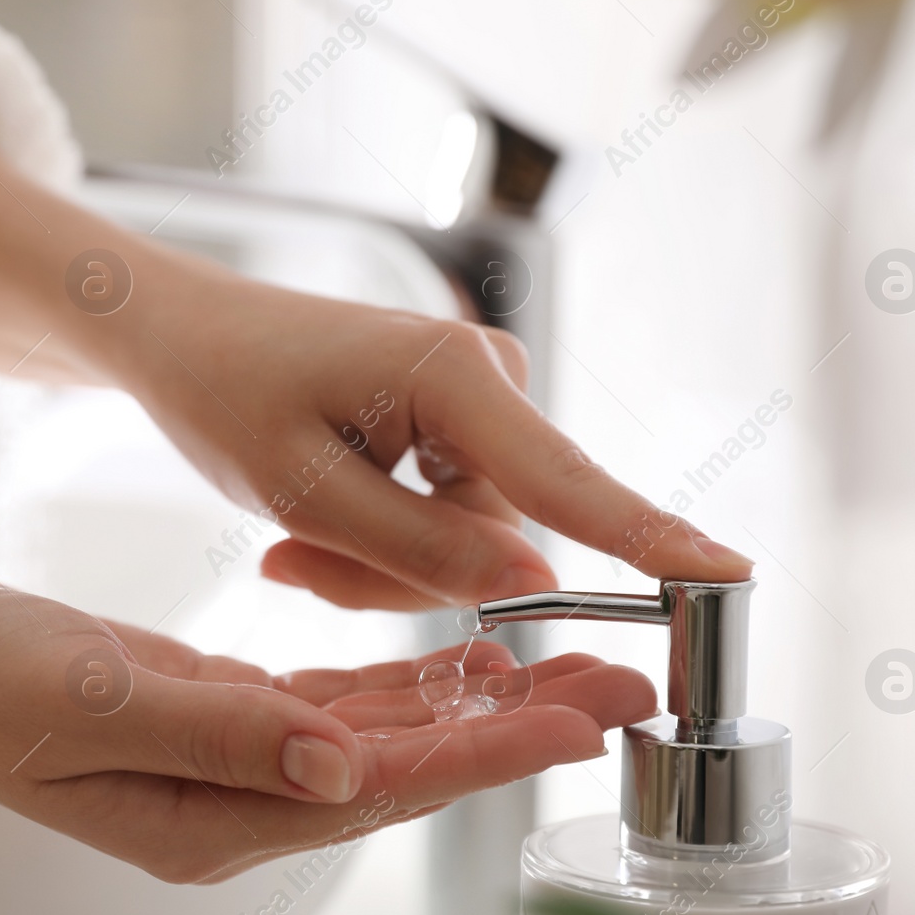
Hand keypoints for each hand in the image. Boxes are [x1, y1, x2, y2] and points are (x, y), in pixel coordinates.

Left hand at [0, 127, 750, 610]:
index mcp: (453, 378)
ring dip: (380, 562)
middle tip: (291, 558)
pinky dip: (380, 539)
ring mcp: (478, 401)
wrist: (182, 336)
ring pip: (467, 543)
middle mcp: (487, 378)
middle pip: (500, 536)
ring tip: (289, 530)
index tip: (732, 576)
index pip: (568, 481)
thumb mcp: (301, 492)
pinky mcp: (460, 422)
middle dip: (399, 572)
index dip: (652, 540)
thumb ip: (420, 548)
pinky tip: (310, 514)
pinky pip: (446, 522)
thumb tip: (534, 579)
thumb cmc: (225, 393)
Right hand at [0, 583, 654, 882]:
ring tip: (572, 664)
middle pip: (408, 773)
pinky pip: (341, 707)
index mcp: (212, 820)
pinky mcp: (231, 718)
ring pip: (388, 738)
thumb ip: (221, 734)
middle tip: (620, 685)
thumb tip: (342, 767)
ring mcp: (238, 763)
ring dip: (479, 702)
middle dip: (516, 727)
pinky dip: (408, 683)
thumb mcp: (91, 704)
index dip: (484, 755)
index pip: (379, 792)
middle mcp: (240, 804)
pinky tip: (462, 657)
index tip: (578, 719)